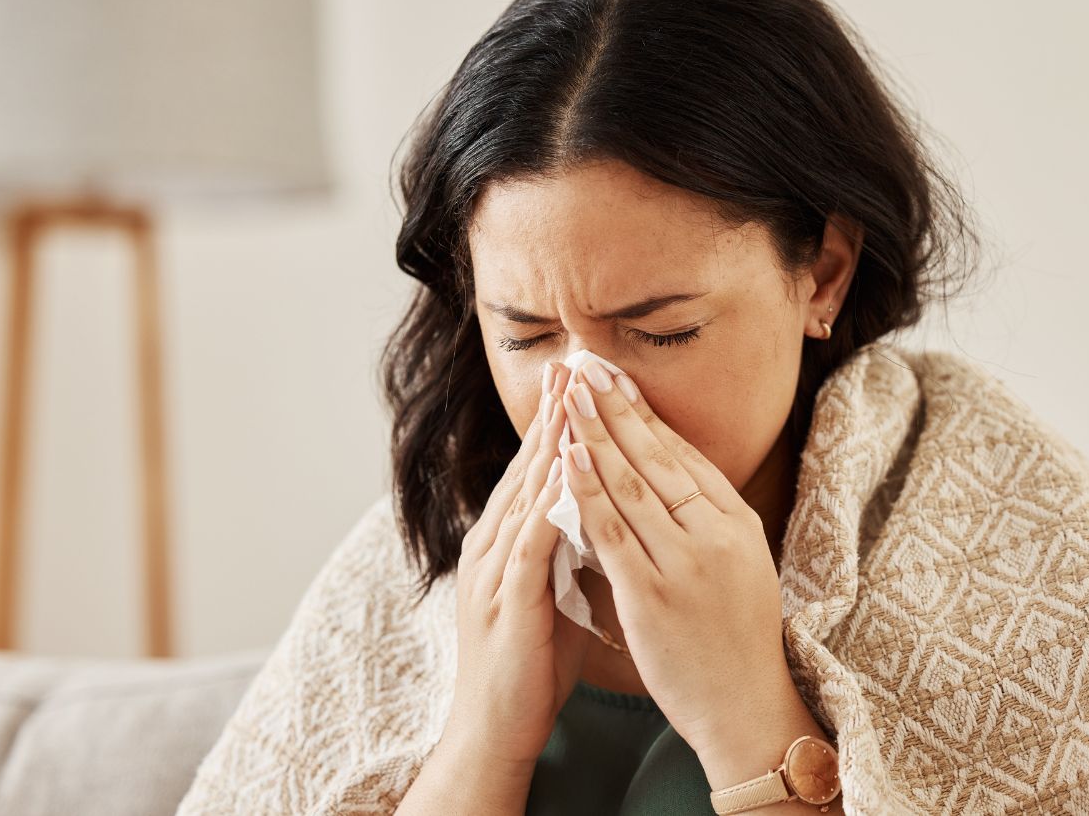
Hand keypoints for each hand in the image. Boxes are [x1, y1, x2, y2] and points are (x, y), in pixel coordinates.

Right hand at [445, 361, 591, 768]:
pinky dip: (551, 501)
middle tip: (574, 361)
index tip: (580, 378)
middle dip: (554, 414)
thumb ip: (566, 548)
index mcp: (506, 542)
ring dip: (551, 443)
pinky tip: (570, 471)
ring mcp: (496, 570)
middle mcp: (494, 545)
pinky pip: (531, 541)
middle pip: (527, 467)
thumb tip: (595, 511)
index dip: (558, 423)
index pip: (535, 470)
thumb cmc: (530, 662)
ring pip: (527, 493)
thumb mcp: (551, 591)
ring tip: (575, 397)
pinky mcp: (508, 599)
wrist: (496, 726)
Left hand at [557, 361, 799, 759]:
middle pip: (657, 457)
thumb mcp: (739, 565)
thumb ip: (705, 521)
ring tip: (568, 394)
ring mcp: (686, 562)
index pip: (684, 454)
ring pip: (632, 484)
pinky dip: (587, 491)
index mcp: (737, 522)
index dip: (645, 413)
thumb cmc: (736, 639)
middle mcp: (715, 533)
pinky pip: (613, 532)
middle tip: (586, 364)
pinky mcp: (654, 594)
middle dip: (616, 407)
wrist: (745, 708)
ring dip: (595, 434)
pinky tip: (567, 458)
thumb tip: (667, 475)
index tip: (614, 377)